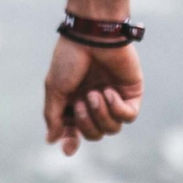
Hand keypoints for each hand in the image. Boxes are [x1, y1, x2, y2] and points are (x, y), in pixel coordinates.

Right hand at [43, 37, 142, 156]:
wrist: (91, 35)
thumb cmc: (70, 58)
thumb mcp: (55, 88)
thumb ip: (54, 116)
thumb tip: (51, 140)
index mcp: (74, 102)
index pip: (75, 132)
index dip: (72, 141)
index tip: (68, 147)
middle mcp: (95, 102)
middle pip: (95, 134)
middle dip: (86, 123)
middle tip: (80, 102)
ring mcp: (114, 99)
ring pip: (112, 129)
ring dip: (101, 114)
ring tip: (95, 93)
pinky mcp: (131, 93)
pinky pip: (128, 116)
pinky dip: (117, 109)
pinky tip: (109, 92)